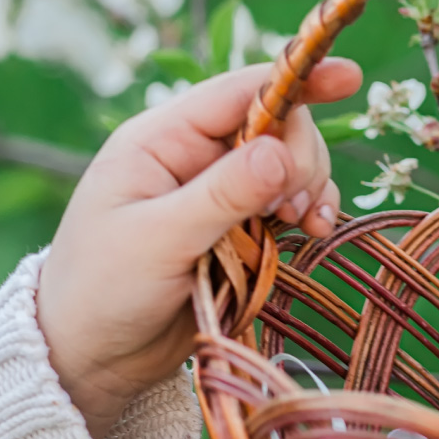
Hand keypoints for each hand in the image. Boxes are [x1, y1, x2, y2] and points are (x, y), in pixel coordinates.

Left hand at [38, 59, 362, 438]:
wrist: (89, 359)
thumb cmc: (102, 291)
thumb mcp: (158, 240)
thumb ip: (222, 195)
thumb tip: (283, 154)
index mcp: (161, 140)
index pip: (239, 92)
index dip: (296, 80)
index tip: (349, 79)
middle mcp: (193, 157)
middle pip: (276, 126)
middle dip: (300, 158)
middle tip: (293, 208)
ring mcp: (218, 195)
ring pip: (290, 167)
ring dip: (311, 188)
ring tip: (308, 225)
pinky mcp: (237, 233)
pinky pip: (289, 206)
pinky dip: (310, 214)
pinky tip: (314, 234)